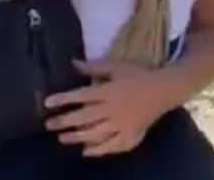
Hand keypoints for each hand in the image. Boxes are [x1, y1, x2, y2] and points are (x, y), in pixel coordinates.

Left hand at [44, 59, 171, 156]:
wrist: (165, 89)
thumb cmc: (140, 76)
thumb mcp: (118, 67)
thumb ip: (95, 67)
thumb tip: (73, 62)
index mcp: (110, 91)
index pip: (82, 95)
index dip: (64, 99)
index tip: (48, 103)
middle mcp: (114, 109)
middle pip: (85, 116)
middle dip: (65, 121)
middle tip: (49, 125)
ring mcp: (123, 124)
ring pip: (96, 133)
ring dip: (77, 136)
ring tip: (62, 138)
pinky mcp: (131, 134)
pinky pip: (113, 145)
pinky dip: (99, 150)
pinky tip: (87, 151)